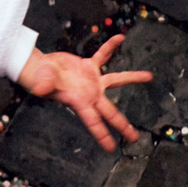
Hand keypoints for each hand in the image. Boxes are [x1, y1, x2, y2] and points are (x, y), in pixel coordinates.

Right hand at [16, 34, 151, 151]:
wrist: (40, 69)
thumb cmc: (39, 79)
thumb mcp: (42, 83)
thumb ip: (44, 86)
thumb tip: (39, 89)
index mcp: (79, 102)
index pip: (93, 122)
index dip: (102, 135)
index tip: (111, 148)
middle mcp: (89, 95)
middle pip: (110, 112)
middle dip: (122, 125)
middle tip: (134, 137)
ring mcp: (92, 81)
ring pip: (116, 80)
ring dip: (132, 78)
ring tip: (148, 76)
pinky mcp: (89, 67)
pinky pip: (103, 55)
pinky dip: (110, 47)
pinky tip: (120, 38)